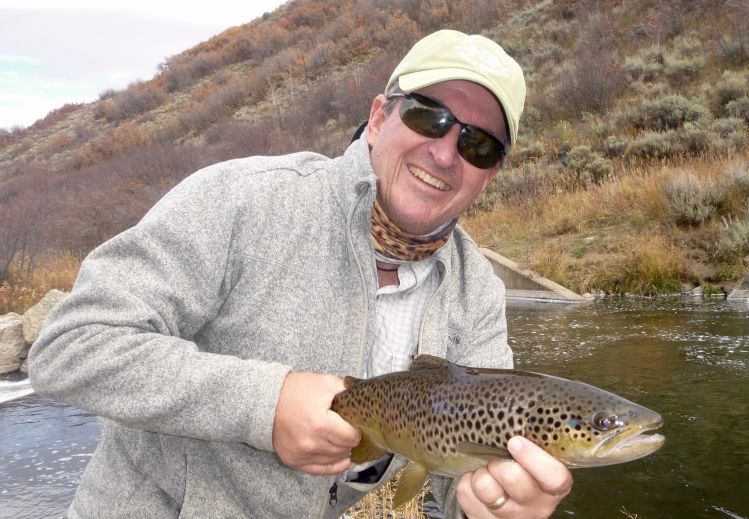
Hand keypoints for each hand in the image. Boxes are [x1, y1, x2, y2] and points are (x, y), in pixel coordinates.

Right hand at [272, 372, 360, 474]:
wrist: (267, 400)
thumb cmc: (296, 390)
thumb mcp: (325, 383)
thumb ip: (347, 390)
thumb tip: (365, 397)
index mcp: (321, 424)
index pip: (351, 437)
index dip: (356, 430)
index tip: (355, 424)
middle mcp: (312, 443)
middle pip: (344, 449)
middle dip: (349, 440)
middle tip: (348, 430)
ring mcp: (302, 454)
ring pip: (334, 460)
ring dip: (341, 451)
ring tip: (342, 440)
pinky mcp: (293, 461)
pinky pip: (320, 470)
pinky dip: (333, 466)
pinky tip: (342, 461)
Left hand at [456, 436, 571, 518]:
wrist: (507, 497)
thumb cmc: (522, 465)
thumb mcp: (537, 454)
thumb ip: (534, 435)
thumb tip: (518, 402)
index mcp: (555, 486)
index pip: (554, 477)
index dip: (533, 458)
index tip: (514, 441)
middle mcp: (537, 506)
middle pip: (512, 477)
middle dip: (498, 459)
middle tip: (497, 456)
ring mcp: (511, 518)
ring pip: (485, 487)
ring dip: (480, 472)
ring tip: (486, 470)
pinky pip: (466, 493)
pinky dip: (466, 481)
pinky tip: (476, 480)